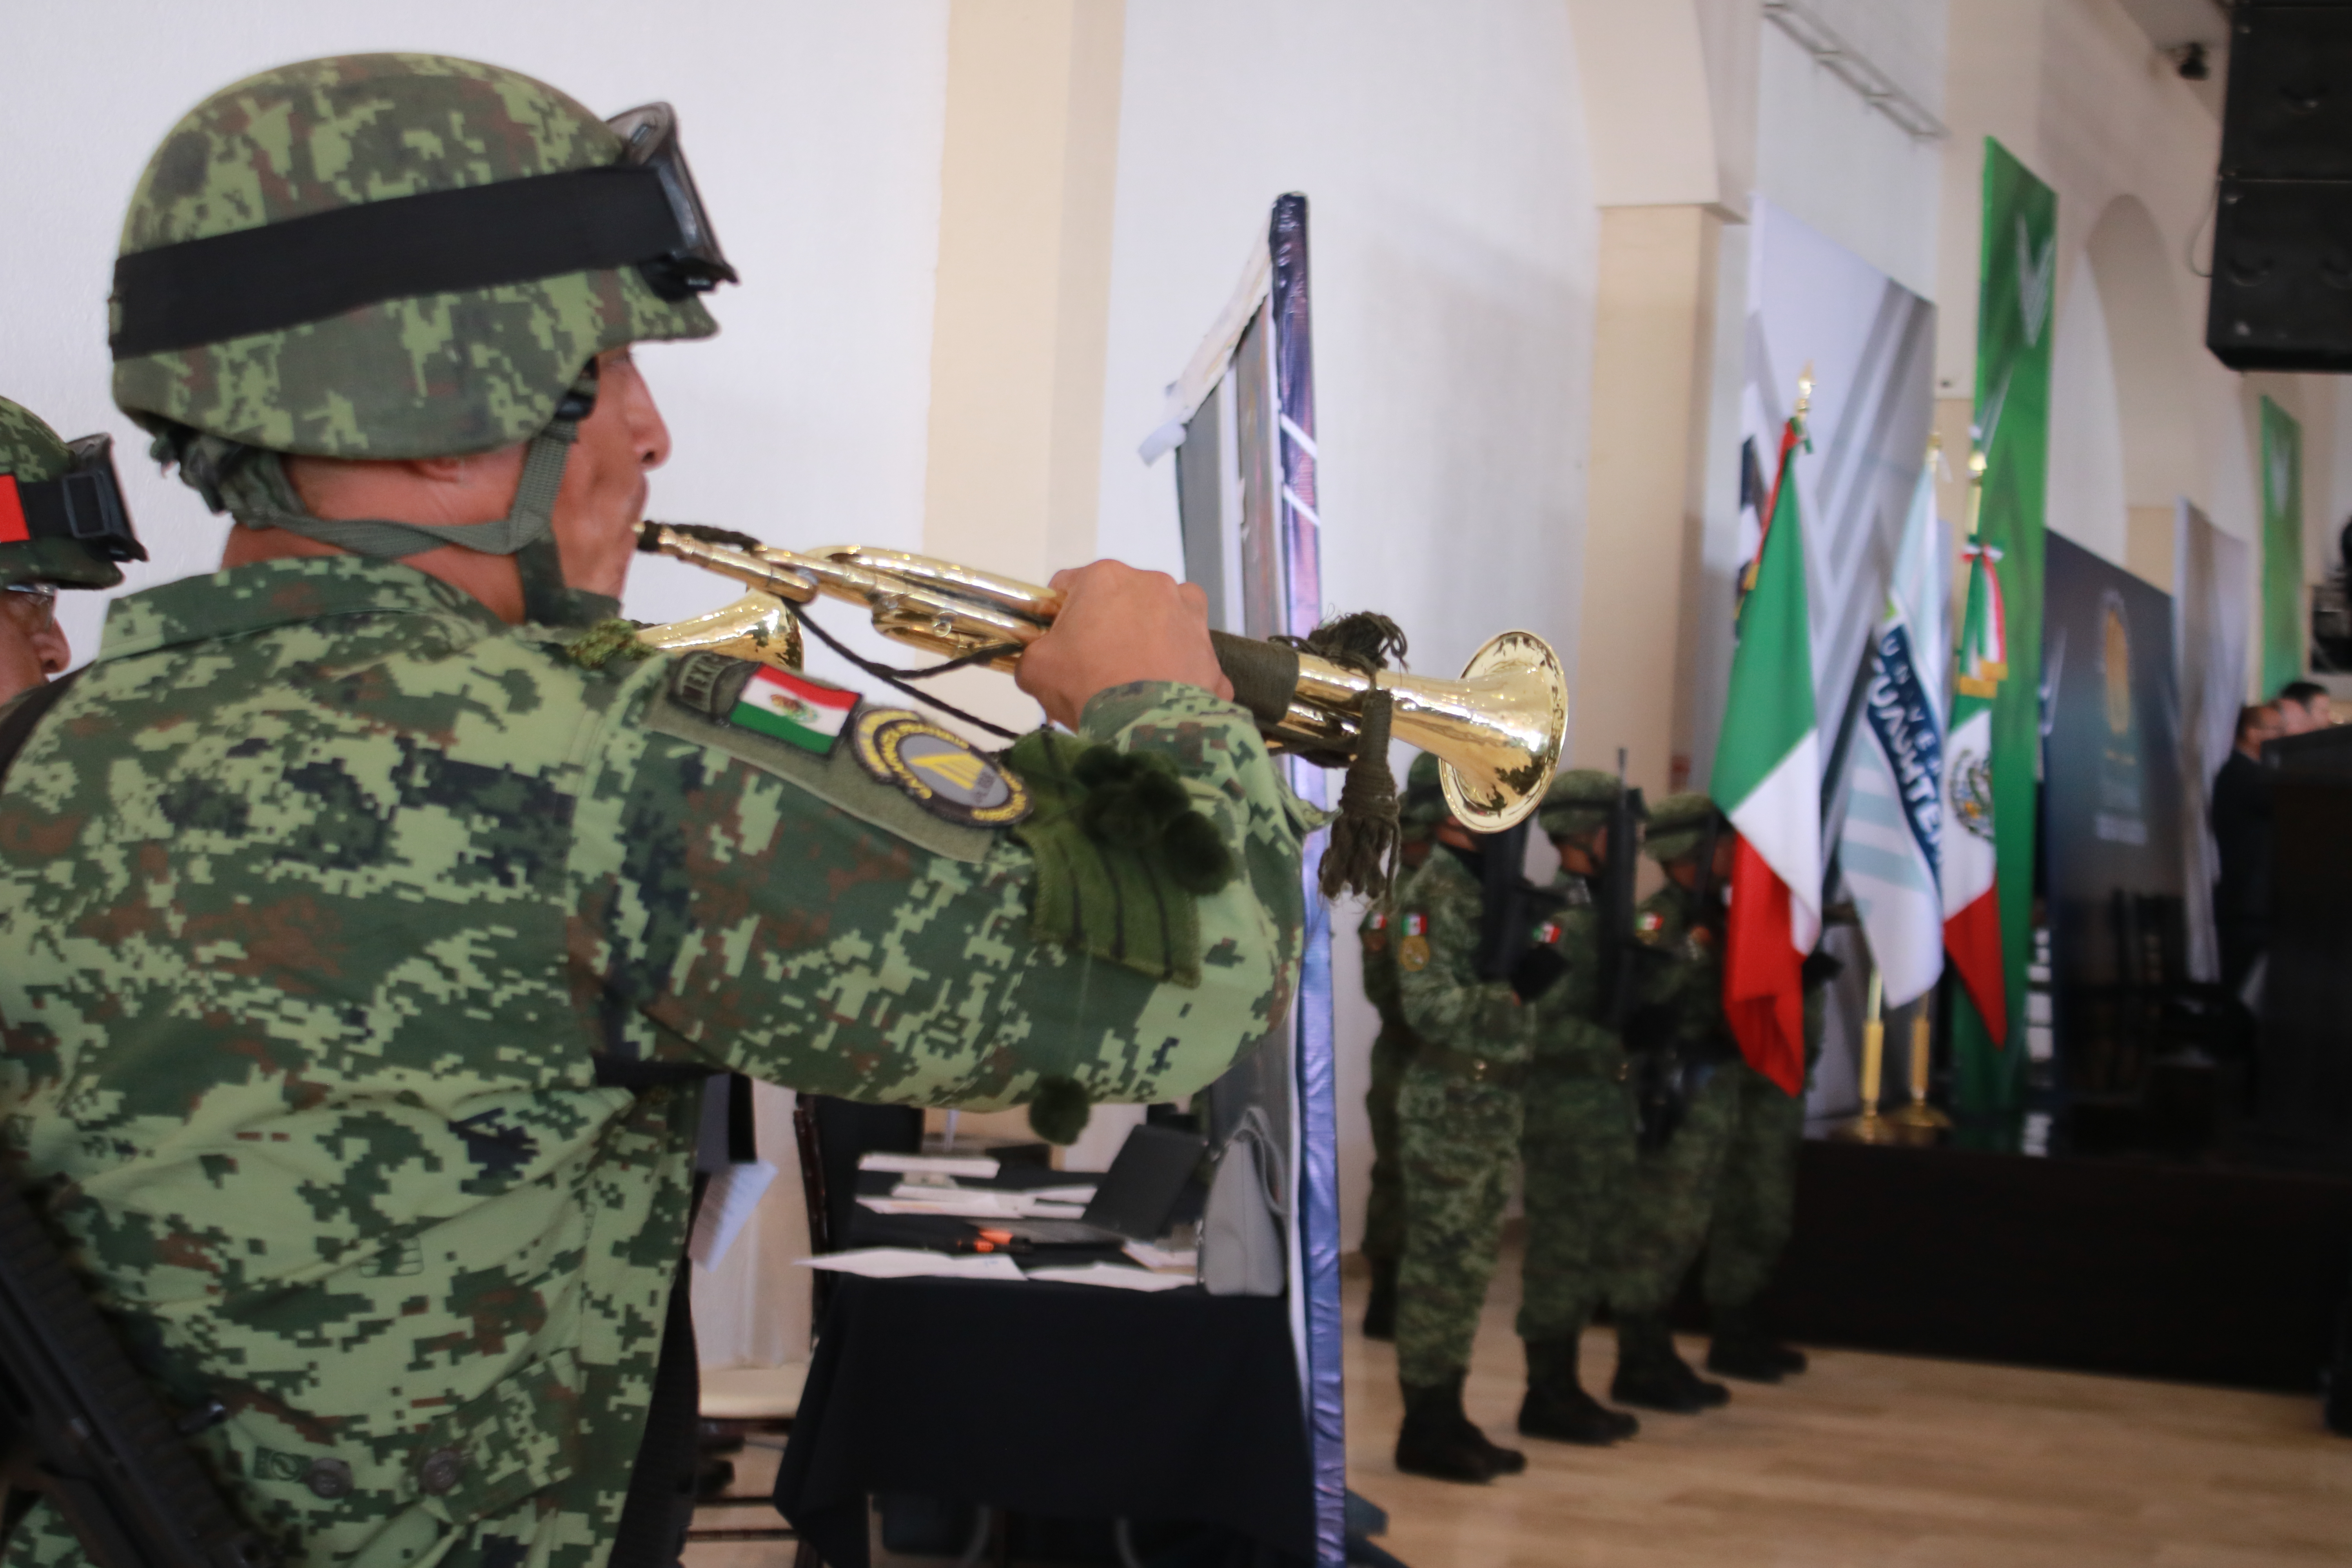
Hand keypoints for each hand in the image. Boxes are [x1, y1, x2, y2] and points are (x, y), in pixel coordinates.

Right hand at [1015, 560, 1232, 728]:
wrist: (1146, 731)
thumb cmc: (1085, 687)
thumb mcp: (1036, 670)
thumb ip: (1032, 654)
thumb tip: (1037, 660)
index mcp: (1107, 578)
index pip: (1071, 585)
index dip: (1059, 614)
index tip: (1058, 640)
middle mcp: (1155, 585)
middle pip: (1122, 602)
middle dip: (1109, 627)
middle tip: (1095, 666)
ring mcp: (1192, 618)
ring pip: (1164, 623)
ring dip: (1151, 643)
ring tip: (1135, 681)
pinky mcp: (1213, 656)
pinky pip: (1190, 661)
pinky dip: (1178, 676)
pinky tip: (1162, 700)